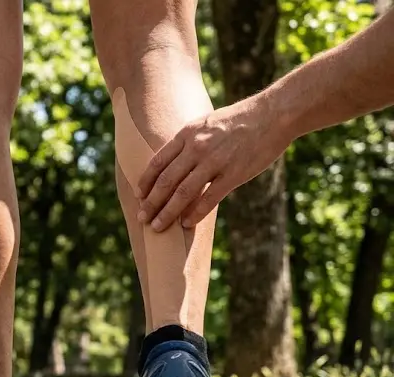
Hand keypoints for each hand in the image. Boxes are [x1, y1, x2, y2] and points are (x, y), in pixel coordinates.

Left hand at [136, 95, 293, 230]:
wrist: (273, 114)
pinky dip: (195, 213)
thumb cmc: (238, 120)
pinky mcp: (234, 174)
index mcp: (187, 135)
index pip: (157, 162)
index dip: (145, 182)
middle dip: (151, 202)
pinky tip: (186, 224)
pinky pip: (209, 198)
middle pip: (166, 181)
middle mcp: (197, 148)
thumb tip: (171, 163)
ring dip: (167, 212)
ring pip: (183, 192)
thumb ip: (187, 142)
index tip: (138, 196)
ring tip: (157, 226)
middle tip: (141, 218)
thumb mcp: (205, 123)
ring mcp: (215, 161)